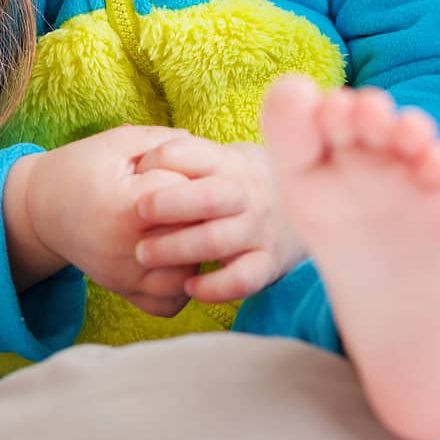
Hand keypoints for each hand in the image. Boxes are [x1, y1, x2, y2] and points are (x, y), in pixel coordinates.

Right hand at [4, 127, 198, 316]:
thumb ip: (164, 142)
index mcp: (126, 204)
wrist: (41, 208)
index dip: (195, 178)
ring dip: (198, 255)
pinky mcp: (124, 290)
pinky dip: (182, 287)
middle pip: (190, 238)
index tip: (194, 169)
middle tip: (206, 201)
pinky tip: (181, 260)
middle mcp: (125, 247)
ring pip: (185, 278)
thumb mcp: (118, 143)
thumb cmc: (82, 168)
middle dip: (203, 217)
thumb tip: (205, 148)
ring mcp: (124, 275)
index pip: (184, 195)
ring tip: (193, 230)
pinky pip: (167, 304)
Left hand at [131, 134, 305, 303]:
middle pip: (207, 198)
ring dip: (175, 249)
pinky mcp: (268, 263)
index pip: (189, 152)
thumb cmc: (240, 181)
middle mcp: (249, 193)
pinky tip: (187, 286)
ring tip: (143, 254)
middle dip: (166, 205)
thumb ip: (187, 156)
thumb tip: (139, 157)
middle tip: (136, 214)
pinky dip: (213, 287)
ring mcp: (260, 229)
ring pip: (217, 241)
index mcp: (231, 161)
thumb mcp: (222, 158)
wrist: (305, 204)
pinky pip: (242, 280)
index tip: (135, 173)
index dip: (157, 160)